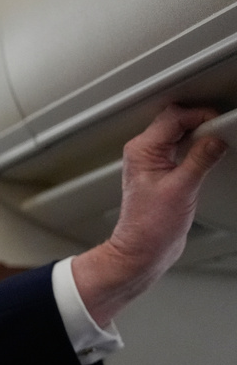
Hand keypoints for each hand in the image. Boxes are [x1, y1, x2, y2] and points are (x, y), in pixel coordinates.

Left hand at [72, 105, 227, 325]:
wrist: (142, 250)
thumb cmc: (150, 226)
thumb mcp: (182, 189)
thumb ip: (200, 159)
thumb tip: (216, 139)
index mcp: (142, 150)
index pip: (173, 117)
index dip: (200, 115)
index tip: (220, 122)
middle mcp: (143, 153)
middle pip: (175, 122)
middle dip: (200, 122)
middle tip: (221, 131)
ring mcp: (152, 163)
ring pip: (179, 134)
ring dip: (199, 135)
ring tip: (217, 143)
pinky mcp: (163, 174)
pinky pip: (181, 150)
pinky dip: (197, 148)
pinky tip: (209, 156)